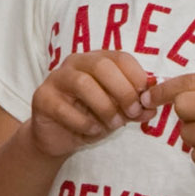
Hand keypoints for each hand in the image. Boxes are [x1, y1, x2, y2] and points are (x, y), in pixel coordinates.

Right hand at [23, 49, 154, 160]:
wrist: (58, 138)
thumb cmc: (90, 118)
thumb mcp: (118, 113)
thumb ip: (134, 109)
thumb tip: (152, 108)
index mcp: (96, 60)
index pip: (120, 57)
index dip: (137, 76)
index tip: (146, 99)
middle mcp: (75, 63)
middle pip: (101, 65)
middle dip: (122, 90)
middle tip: (132, 112)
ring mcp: (56, 79)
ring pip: (83, 83)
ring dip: (104, 107)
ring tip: (113, 124)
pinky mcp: (42, 98)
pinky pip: (65, 108)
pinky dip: (84, 122)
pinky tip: (93, 131)